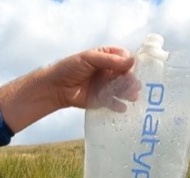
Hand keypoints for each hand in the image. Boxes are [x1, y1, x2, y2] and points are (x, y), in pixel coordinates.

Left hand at [0, 47, 135, 133]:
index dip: (129, 64)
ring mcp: (105, 86)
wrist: (55, 87)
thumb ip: (110, 60)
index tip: (130, 69)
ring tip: (132, 97)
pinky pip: (113, 102)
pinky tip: (122, 108)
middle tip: (134, 87)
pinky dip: (118, 105)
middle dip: (131, 81)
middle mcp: (108, 71)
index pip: (124, 58)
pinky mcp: (101, 99)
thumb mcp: (90, 59)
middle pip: (125, 75)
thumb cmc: (70, 68)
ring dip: (128, 93)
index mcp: (106, 57)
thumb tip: (132, 60)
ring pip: (121, 89)